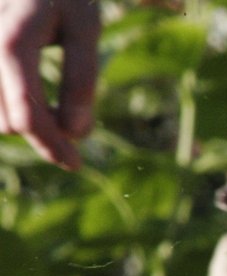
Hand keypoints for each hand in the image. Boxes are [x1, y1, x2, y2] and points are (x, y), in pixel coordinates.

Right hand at [0, 0, 98, 168]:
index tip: (74, 164)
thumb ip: (81, 79)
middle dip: (42, 132)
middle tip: (71, 122)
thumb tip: (74, 133)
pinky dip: (8, 109)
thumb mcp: (85, 28)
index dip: (52, 145)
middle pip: (7, 120)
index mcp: (13, 40)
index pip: (27, 112)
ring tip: (50, 105)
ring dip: (22, 121)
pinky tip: (28, 99)